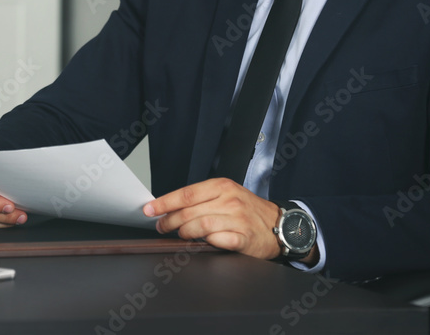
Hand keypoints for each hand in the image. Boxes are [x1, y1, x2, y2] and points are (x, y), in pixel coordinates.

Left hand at [143, 178, 282, 260]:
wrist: (280, 224)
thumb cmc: (247, 210)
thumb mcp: (226, 194)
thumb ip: (201, 199)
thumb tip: (169, 206)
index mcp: (222, 186)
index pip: (186, 194)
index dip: (164, 203)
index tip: (149, 210)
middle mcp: (230, 200)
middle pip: (189, 211)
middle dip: (169, 221)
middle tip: (161, 227)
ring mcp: (238, 219)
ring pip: (200, 225)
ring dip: (185, 233)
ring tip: (181, 235)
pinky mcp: (245, 238)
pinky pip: (218, 240)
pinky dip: (207, 243)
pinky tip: (202, 243)